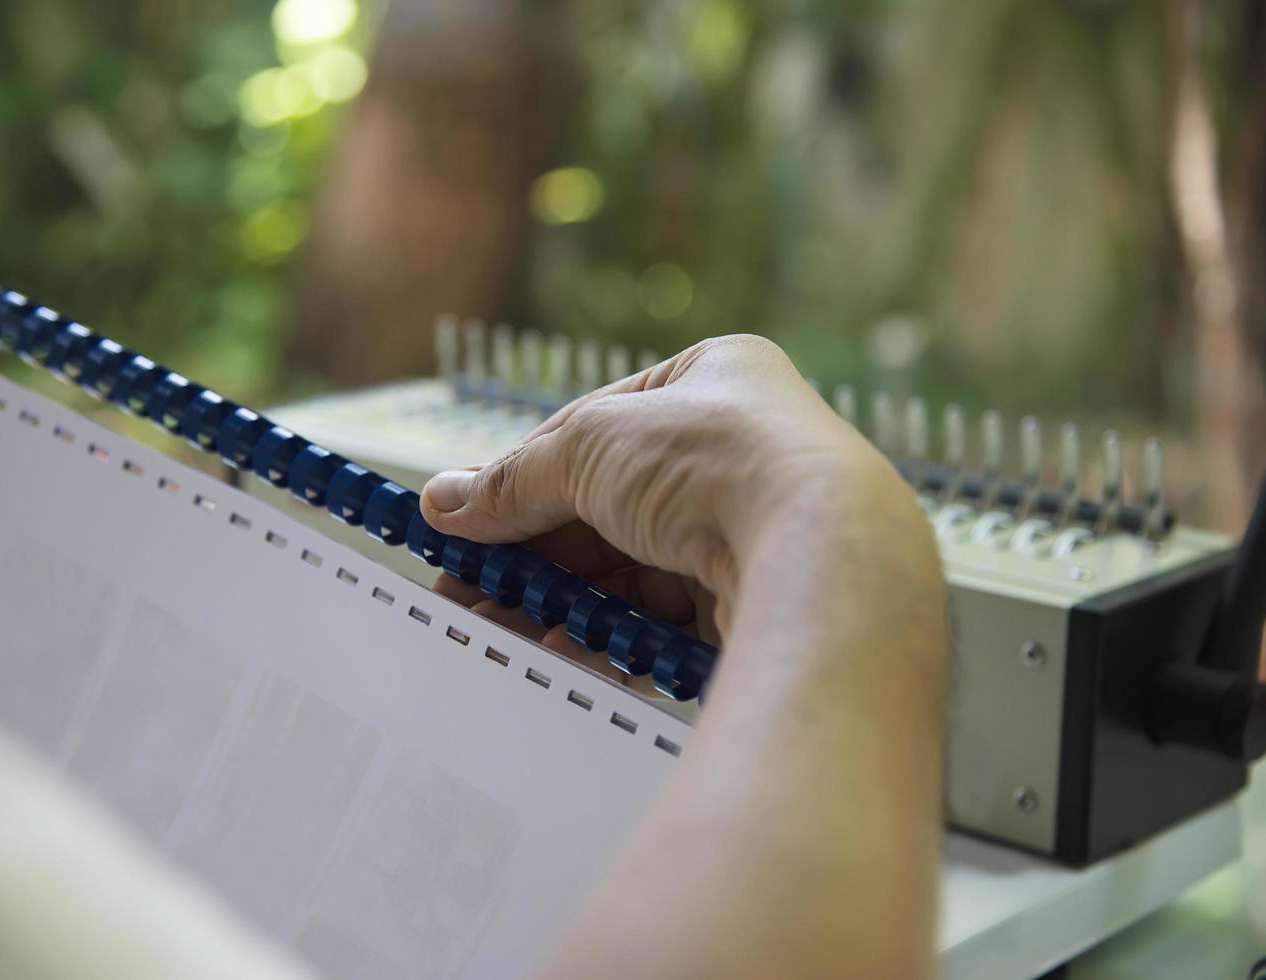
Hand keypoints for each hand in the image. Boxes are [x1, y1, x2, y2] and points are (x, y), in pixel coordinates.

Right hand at [423, 335, 947, 975]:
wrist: (822, 553)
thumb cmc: (719, 462)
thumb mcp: (590, 447)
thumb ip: (515, 479)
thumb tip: (443, 501)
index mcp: (714, 382)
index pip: (594, 431)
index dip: (522, 479)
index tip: (466, 523)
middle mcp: (741, 453)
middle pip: (609, 509)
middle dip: (533, 554)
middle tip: (467, 591)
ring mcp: (753, 530)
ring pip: (634, 572)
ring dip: (562, 600)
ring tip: (496, 630)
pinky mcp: (759, 601)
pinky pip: (666, 620)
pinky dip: (611, 636)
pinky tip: (562, 651)